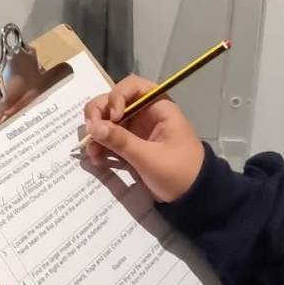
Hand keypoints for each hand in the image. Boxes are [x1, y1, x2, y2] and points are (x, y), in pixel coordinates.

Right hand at [82, 75, 205, 202]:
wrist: (193, 198)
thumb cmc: (178, 172)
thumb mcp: (149, 158)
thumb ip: (121, 141)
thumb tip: (92, 128)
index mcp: (158, 108)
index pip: (132, 86)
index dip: (117, 96)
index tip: (114, 117)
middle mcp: (145, 113)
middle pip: (115, 101)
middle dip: (99, 114)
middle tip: (90, 133)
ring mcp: (137, 130)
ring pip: (109, 121)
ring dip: (97, 133)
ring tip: (92, 153)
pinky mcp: (132, 145)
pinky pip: (111, 139)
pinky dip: (102, 146)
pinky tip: (97, 159)